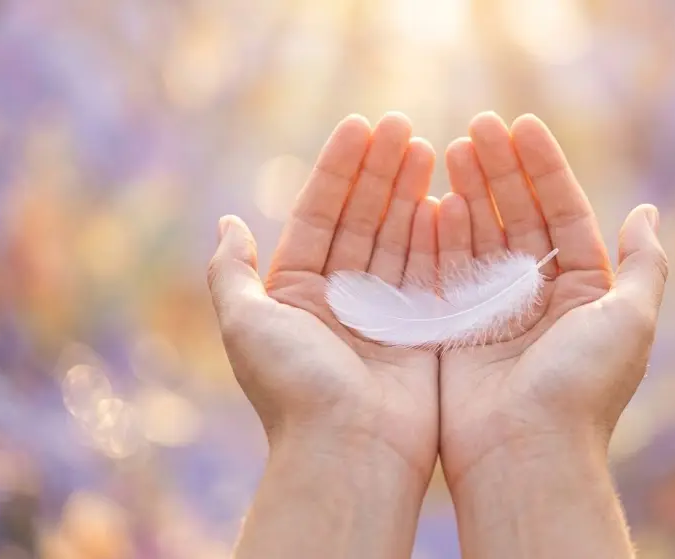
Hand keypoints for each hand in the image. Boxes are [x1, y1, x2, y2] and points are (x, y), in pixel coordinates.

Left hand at [208, 113, 439, 556]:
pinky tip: (448, 196)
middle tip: (401, 125)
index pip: (320, 214)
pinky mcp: (423, 330)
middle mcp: (340, 298)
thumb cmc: (294, 389)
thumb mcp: (246, 324)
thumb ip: (232, 273)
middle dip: (380, 172)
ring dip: (410, 193)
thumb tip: (226, 223)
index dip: (339, 170)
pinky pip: (431, 272)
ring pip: (397, 238)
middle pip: (362, 219)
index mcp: (297, 292)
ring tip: (426, 146)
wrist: (350, 451)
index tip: (360, 126)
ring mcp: (384, 313)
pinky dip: (437, 234)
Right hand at [436, 112, 667, 556]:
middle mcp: (538, 296)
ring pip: (480, 235)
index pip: (561, 212)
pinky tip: (436, 197)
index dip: (543, 168)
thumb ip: (642, 264)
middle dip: (499, 169)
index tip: (522, 125)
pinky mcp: (454, 327)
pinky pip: (446, 269)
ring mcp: (493, 310)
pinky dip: (442, 233)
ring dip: (468, 191)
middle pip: (517, 216)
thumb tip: (646, 212)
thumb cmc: (582, 385)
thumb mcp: (631, 319)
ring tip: (452, 148)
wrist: (525, 452)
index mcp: (582, 290)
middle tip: (477, 126)